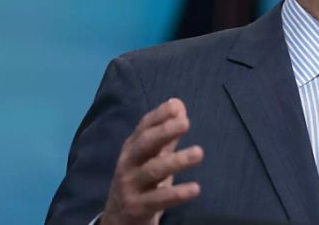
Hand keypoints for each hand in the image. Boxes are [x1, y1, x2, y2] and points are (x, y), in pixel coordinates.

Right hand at [101, 98, 203, 224]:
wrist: (118, 220)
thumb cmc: (140, 182)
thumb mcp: (151, 158)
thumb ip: (166, 135)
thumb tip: (178, 106)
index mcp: (132, 149)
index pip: (144, 127)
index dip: (159, 116)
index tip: (176, 106)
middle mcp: (128, 164)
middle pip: (144, 144)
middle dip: (164, 132)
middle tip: (186, 123)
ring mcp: (130, 186)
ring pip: (153, 171)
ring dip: (176, 160)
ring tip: (199, 152)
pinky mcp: (137, 207)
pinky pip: (158, 199)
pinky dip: (177, 194)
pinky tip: (195, 188)